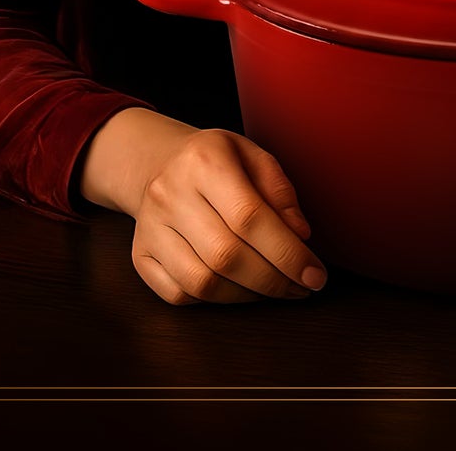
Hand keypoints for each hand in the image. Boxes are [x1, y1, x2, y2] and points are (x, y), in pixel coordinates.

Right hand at [79, 108, 325, 305]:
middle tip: (300, 287)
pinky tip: (239, 289)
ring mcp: (150, 227)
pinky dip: (215, 300)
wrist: (159, 161)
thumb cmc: (216, 160)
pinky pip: (178, 294)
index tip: (315, 274)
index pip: (250, 216)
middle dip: (272, 280)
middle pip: (226, 254)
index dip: (287, 252)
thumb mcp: (253, 155)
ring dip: (247, 295)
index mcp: (204, 160)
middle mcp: (170, 193)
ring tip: (275, 289)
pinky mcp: (140, 256)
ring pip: (201, 281)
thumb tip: (300, 235)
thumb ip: (279, 190)